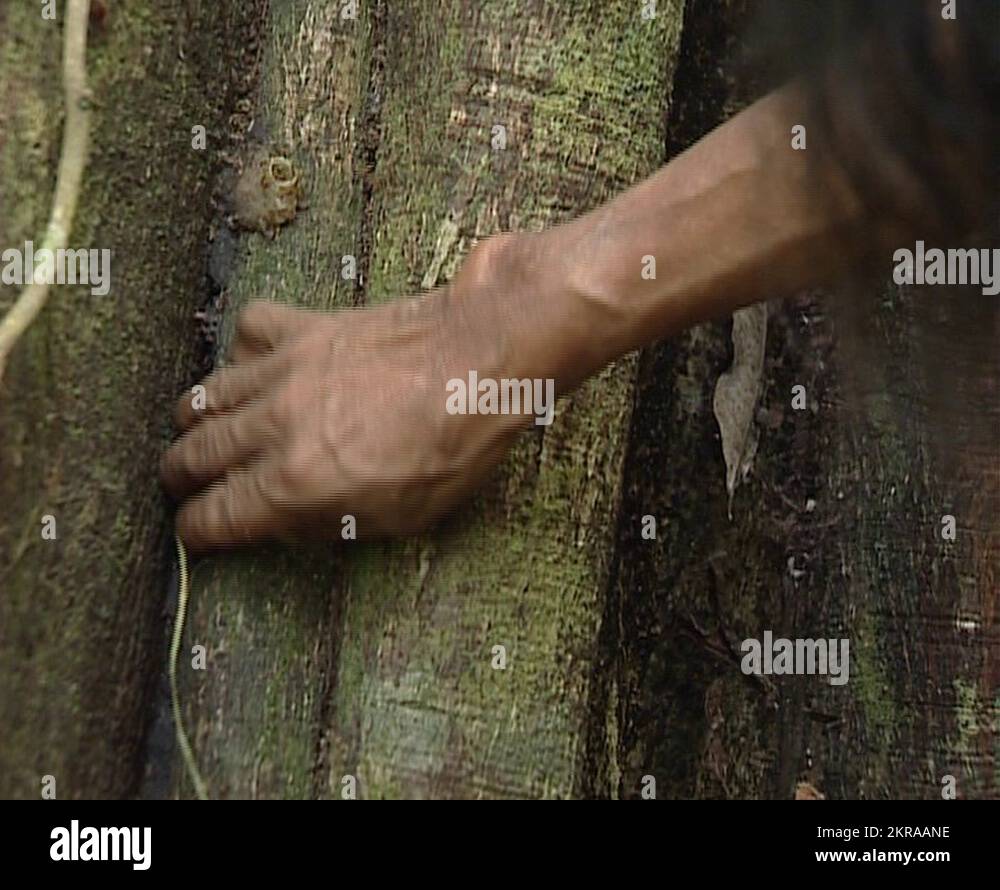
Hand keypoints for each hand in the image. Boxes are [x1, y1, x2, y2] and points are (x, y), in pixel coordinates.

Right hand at [161, 233, 567, 551]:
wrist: (481, 361)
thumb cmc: (455, 446)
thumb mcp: (402, 517)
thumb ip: (331, 522)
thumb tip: (286, 520)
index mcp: (296, 484)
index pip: (215, 515)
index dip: (196, 531)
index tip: (196, 531)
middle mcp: (275, 427)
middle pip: (194, 455)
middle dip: (181, 478)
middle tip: (185, 484)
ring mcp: (284, 372)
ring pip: (205, 397)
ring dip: (195, 422)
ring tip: (202, 432)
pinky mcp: (304, 329)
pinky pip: (247, 333)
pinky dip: (242, 351)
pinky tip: (259, 366)